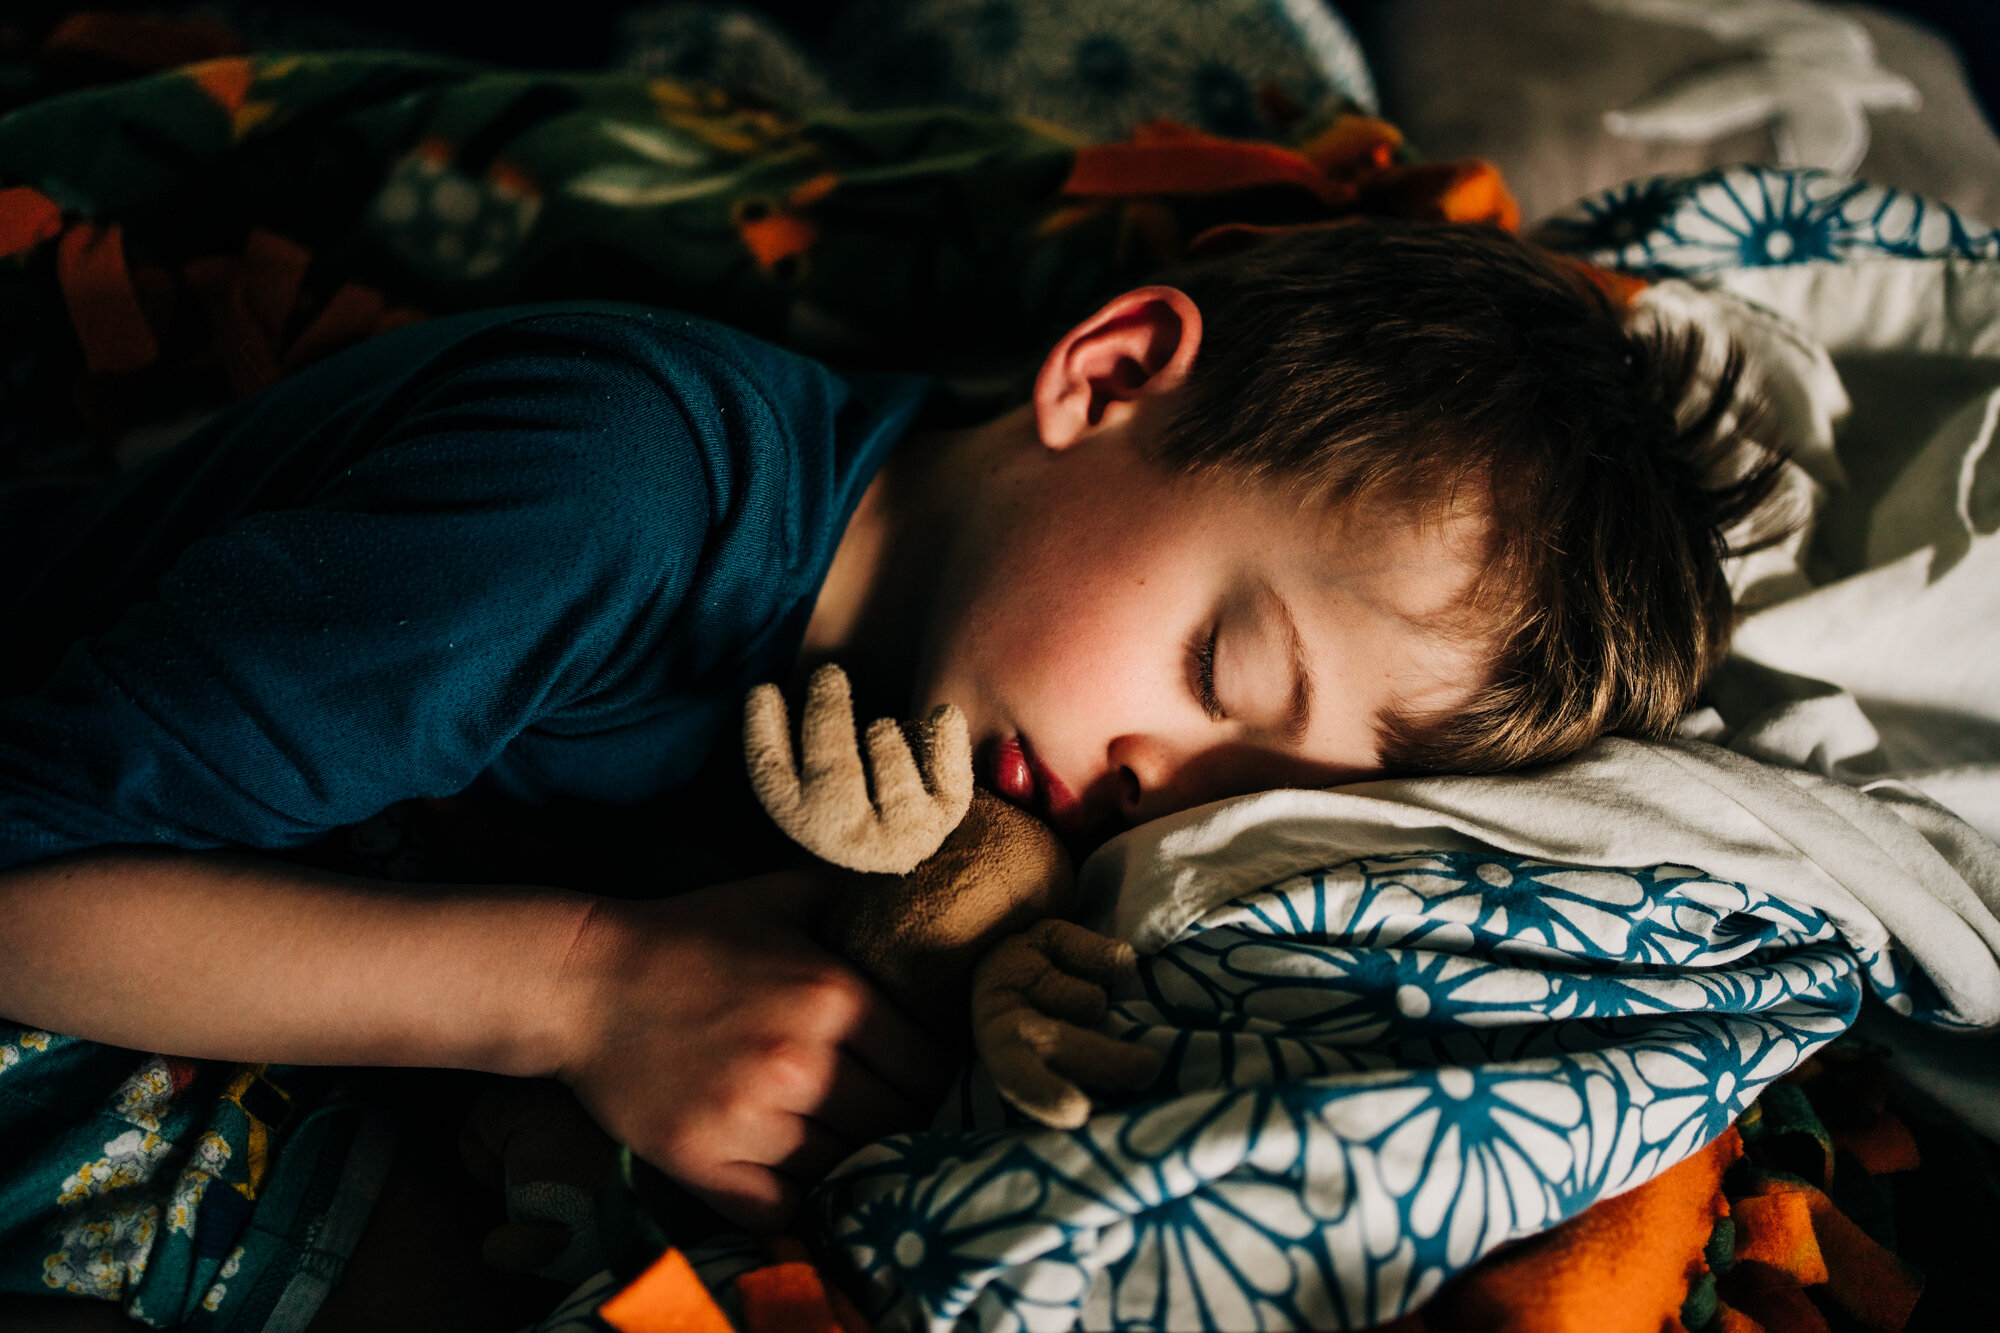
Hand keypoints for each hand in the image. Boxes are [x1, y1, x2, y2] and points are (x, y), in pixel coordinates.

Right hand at [553, 871, 951, 1230]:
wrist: (581, 981)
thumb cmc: (687, 936)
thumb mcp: (778, 897)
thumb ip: (853, 898)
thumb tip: (919, 887)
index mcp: (832, 997)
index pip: (927, 1065)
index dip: (933, 1073)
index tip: (921, 1075)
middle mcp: (800, 1063)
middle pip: (897, 1124)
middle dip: (903, 1120)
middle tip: (891, 1113)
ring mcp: (750, 1120)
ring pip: (845, 1168)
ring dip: (853, 1159)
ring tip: (848, 1143)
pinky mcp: (703, 1162)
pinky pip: (782, 1208)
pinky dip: (799, 1201)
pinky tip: (799, 1177)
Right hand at [744, 664, 972, 874]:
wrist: (905, 840)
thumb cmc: (849, 789)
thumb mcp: (812, 772)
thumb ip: (793, 737)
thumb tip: (764, 690)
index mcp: (802, 818)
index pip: (773, 777)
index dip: (763, 733)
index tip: (764, 689)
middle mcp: (848, 836)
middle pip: (833, 774)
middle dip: (828, 717)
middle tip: (828, 674)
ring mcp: (900, 832)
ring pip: (892, 779)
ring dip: (886, 741)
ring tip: (881, 727)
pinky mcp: (943, 818)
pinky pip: (950, 780)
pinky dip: (946, 745)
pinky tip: (943, 712)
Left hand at [972, 919, 1162, 1128]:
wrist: (1026, 960)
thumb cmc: (1052, 1026)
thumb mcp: (1056, 1065)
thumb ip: (1077, 1083)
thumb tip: (1106, 1113)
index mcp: (1004, 1054)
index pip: (1017, 1078)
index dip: (1044, 1094)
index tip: (1079, 1111)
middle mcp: (1002, 1009)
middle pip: (1053, 1038)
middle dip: (1103, 1058)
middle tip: (1150, 1068)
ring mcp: (1020, 968)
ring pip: (1088, 1001)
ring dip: (1103, 1005)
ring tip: (1094, 1005)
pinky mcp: (1045, 934)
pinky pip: (1105, 958)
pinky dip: (1115, 965)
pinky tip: (1101, 967)